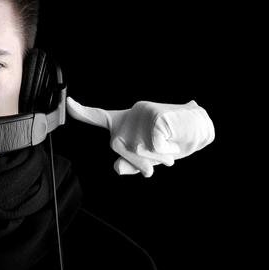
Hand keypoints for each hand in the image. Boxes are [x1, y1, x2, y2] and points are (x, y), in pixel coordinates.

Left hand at [66, 97, 214, 176]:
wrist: (201, 128)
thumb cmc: (170, 144)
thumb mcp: (148, 158)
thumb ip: (131, 164)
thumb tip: (117, 168)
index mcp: (125, 123)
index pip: (98, 116)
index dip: (81, 111)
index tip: (67, 102)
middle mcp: (130, 114)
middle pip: (117, 147)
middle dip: (137, 163)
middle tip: (153, 167)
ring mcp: (142, 111)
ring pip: (137, 148)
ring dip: (156, 158)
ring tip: (170, 151)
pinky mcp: (154, 113)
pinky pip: (153, 143)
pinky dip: (165, 151)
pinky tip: (175, 142)